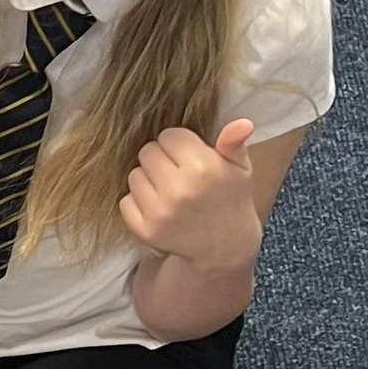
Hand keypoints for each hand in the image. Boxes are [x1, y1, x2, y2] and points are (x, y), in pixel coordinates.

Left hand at [119, 119, 262, 270]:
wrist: (223, 245)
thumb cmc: (230, 199)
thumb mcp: (240, 168)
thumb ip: (234, 143)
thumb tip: (242, 123)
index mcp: (204, 168)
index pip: (169, 135)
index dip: (179, 144)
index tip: (189, 157)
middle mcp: (179, 190)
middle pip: (148, 152)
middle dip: (161, 158)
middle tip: (178, 173)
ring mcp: (159, 212)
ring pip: (134, 175)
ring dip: (148, 179)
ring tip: (169, 190)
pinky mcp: (145, 230)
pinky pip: (125, 201)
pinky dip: (137, 202)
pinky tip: (158, 208)